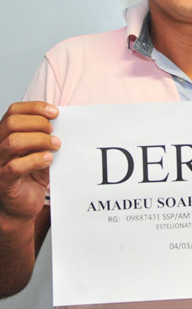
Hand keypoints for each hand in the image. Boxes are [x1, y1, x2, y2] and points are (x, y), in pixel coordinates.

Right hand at [0, 102, 59, 225]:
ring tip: (56, 145)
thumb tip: (64, 120)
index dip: (35, 108)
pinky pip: (15, 167)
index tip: (55, 112)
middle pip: (12, 123)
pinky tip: (49, 160)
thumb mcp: (40, 149)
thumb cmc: (32, 173)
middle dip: (39, 123)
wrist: (22, 204)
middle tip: (54, 132)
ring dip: (40, 140)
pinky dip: (36, 160)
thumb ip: (46, 135)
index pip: (14, 111)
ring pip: (13, 142)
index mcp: (4, 134)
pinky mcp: (3, 181)